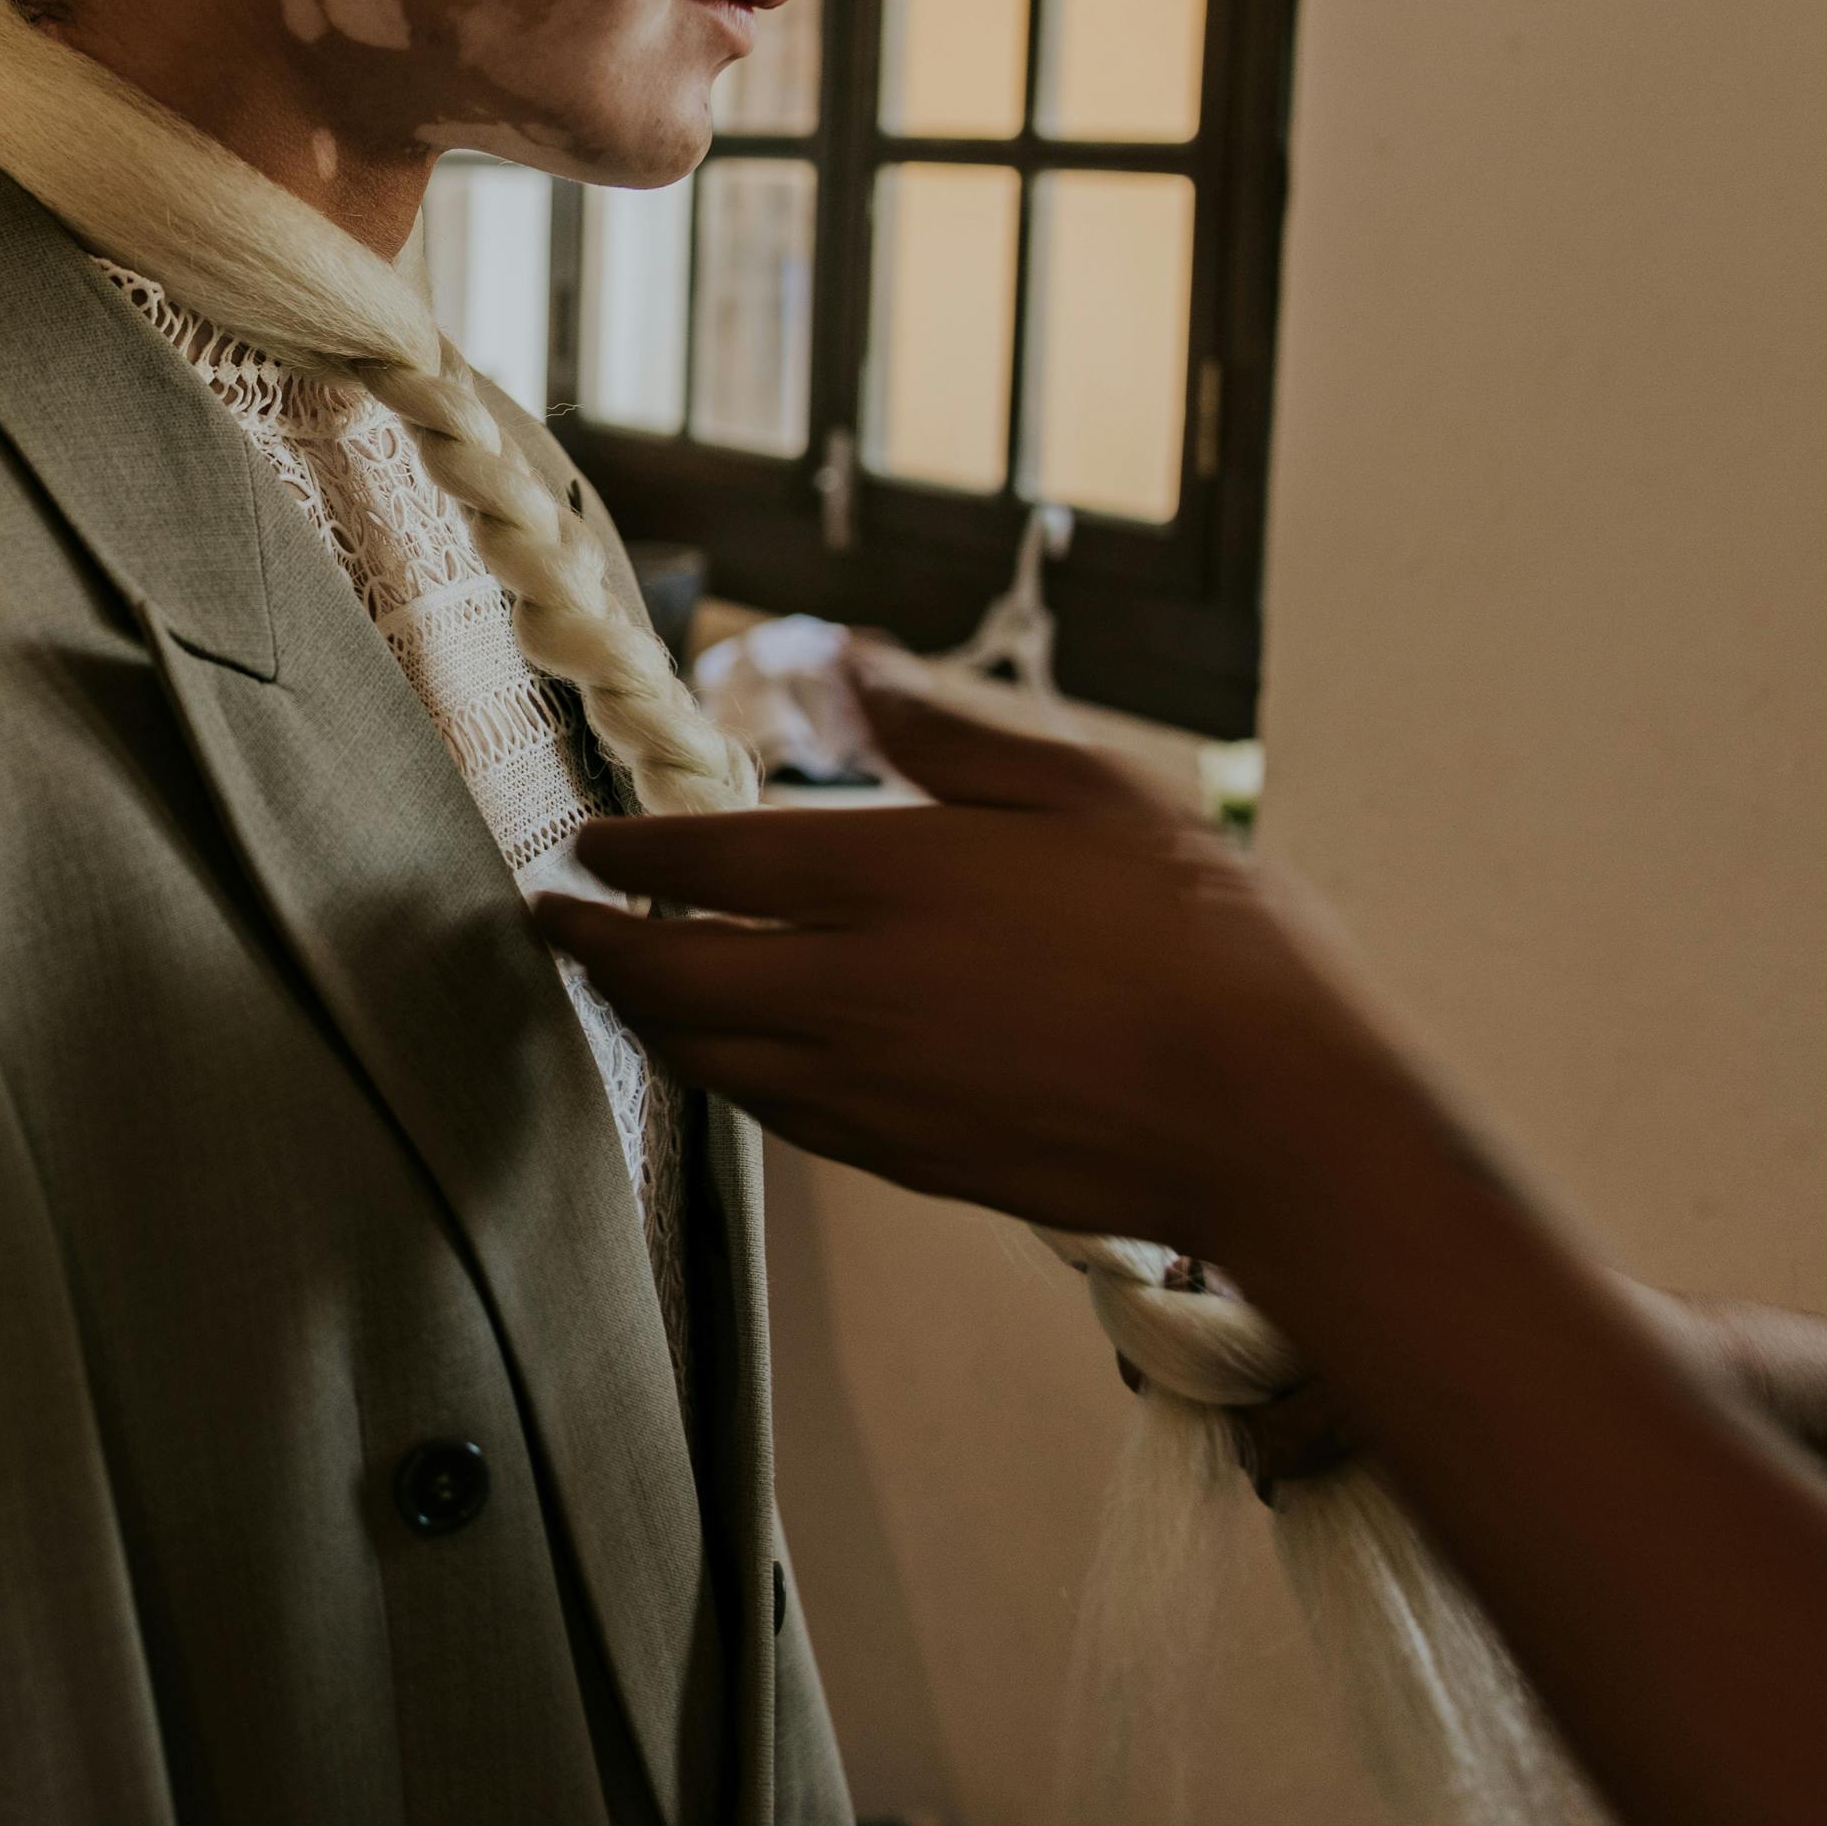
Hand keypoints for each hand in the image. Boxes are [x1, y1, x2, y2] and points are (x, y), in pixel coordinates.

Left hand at [533, 652, 1433, 1274]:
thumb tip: (845, 666)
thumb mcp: (1088, 790)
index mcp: (890, 882)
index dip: (628, 856)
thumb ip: (946, 734)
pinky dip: (723, 1080)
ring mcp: (870, 1089)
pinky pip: (773, 1117)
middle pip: (671, 976)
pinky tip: (725, 1064)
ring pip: (706, 1059)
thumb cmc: (1203, 939)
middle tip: (555, 922)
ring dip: (645, 1018)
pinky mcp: (904, 1159)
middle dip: (596, 947)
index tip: (586, 844)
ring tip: (616, 988)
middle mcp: (852, 992)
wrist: (1271, 1117)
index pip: (704, 866)